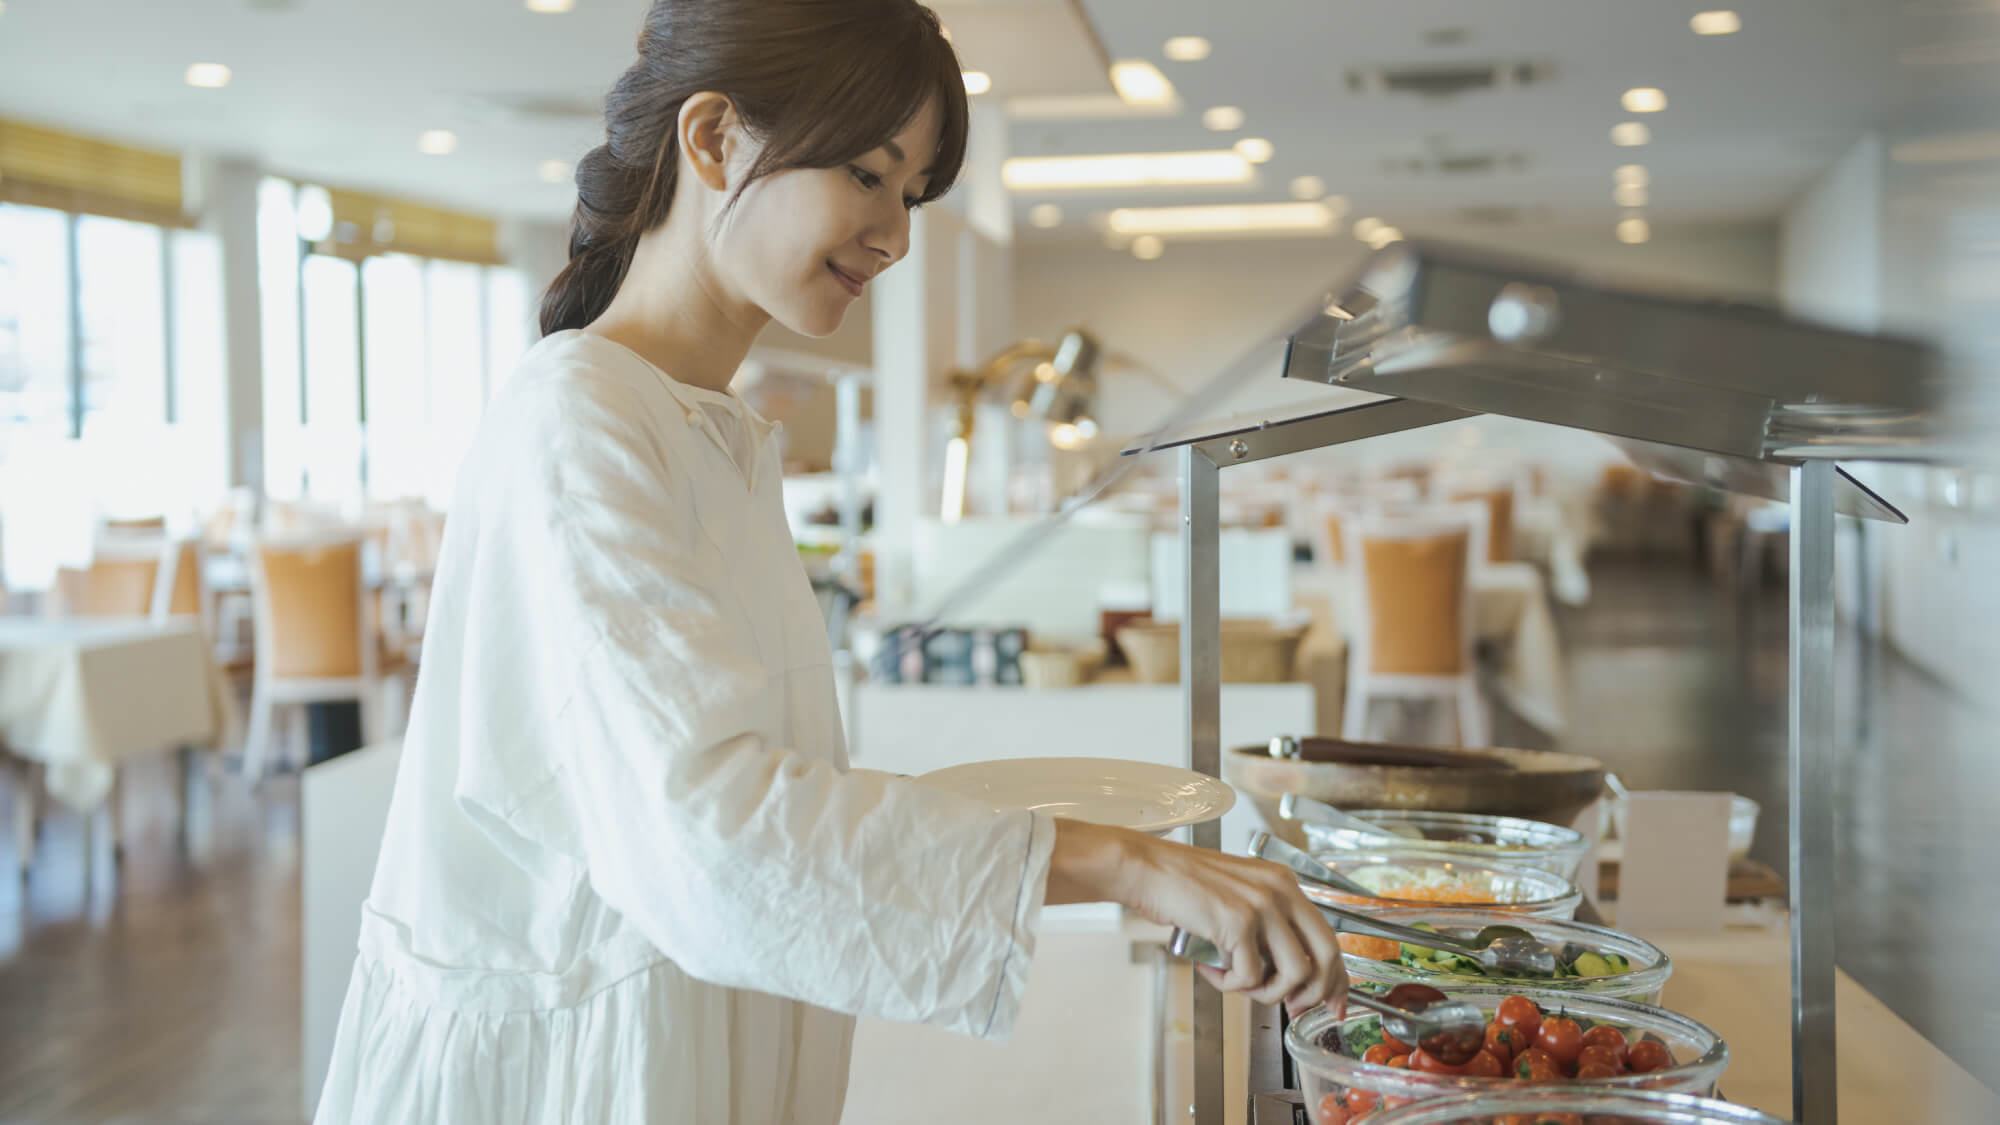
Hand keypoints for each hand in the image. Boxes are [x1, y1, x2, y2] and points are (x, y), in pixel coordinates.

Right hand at [1046, 820, 1345, 1014]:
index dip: (1336, 978)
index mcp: (1285, 883)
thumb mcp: (1239, 895)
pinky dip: (1229, 984)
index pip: (1329, 937)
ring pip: (1293, 973)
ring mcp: (1261, 905)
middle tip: (1293, 1007)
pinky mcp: (1237, 921)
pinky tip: (1209, 970)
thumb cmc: (1184, 886)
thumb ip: (1266, 926)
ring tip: (1237, 984)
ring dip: (1266, 992)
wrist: (1147, 869)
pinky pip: (1249, 976)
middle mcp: (1281, 890)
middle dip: (1314, 993)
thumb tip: (1288, 977)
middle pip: (1325, 956)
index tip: (1334, 1002)